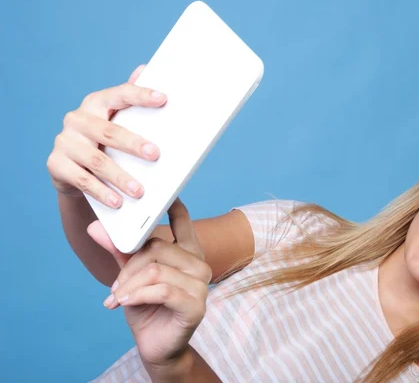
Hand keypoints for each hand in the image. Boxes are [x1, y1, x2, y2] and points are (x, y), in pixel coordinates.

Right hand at [46, 64, 166, 206]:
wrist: (76, 170)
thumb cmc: (107, 142)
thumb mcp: (120, 121)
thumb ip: (132, 101)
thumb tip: (145, 67)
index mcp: (97, 102)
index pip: (120, 94)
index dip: (141, 95)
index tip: (163, 99)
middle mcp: (77, 118)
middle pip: (109, 131)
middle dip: (134, 144)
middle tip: (156, 155)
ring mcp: (64, 141)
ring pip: (97, 160)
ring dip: (120, 177)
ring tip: (139, 191)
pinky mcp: (56, 164)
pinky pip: (82, 180)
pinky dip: (102, 192)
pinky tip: (118, 202)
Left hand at [101, 197, 210, 370]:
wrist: (155, 345)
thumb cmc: (146, 307)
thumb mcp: (130, 276)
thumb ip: (120, 251)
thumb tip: (96, 227)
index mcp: (187, 253)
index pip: (184, 222)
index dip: (174, 206)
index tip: (164, 194)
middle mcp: (199, 264)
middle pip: (157, 248)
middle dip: (129, 267)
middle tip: (116, 285)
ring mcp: (201, 285)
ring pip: (156, 270)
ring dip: (129, 285)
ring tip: (118, 297)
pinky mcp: (196, 305)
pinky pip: (162, 290)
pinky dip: (138, 296)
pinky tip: (125, 303)